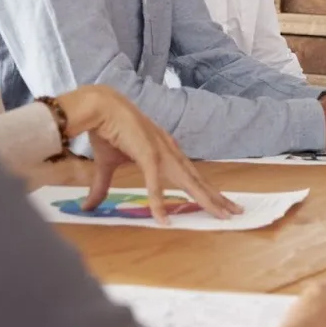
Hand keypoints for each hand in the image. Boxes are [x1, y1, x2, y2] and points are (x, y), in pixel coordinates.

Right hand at [57, 85, 241, 225]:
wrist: (98, 107)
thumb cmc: (106, 131)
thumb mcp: (107, 165)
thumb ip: (102, 186)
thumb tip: (88, 207)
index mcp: (166, 152)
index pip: (192, 176)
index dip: (208, 190)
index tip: (222, 204)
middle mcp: (170, 152)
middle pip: (198, 180)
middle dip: (217, 198)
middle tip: (237, 213)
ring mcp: (161, 152)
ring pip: (188, 182)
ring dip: (205, 200)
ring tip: (222, 215)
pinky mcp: (146, 153)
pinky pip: (155, 182)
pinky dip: (159, 201)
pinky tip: (164, 220)